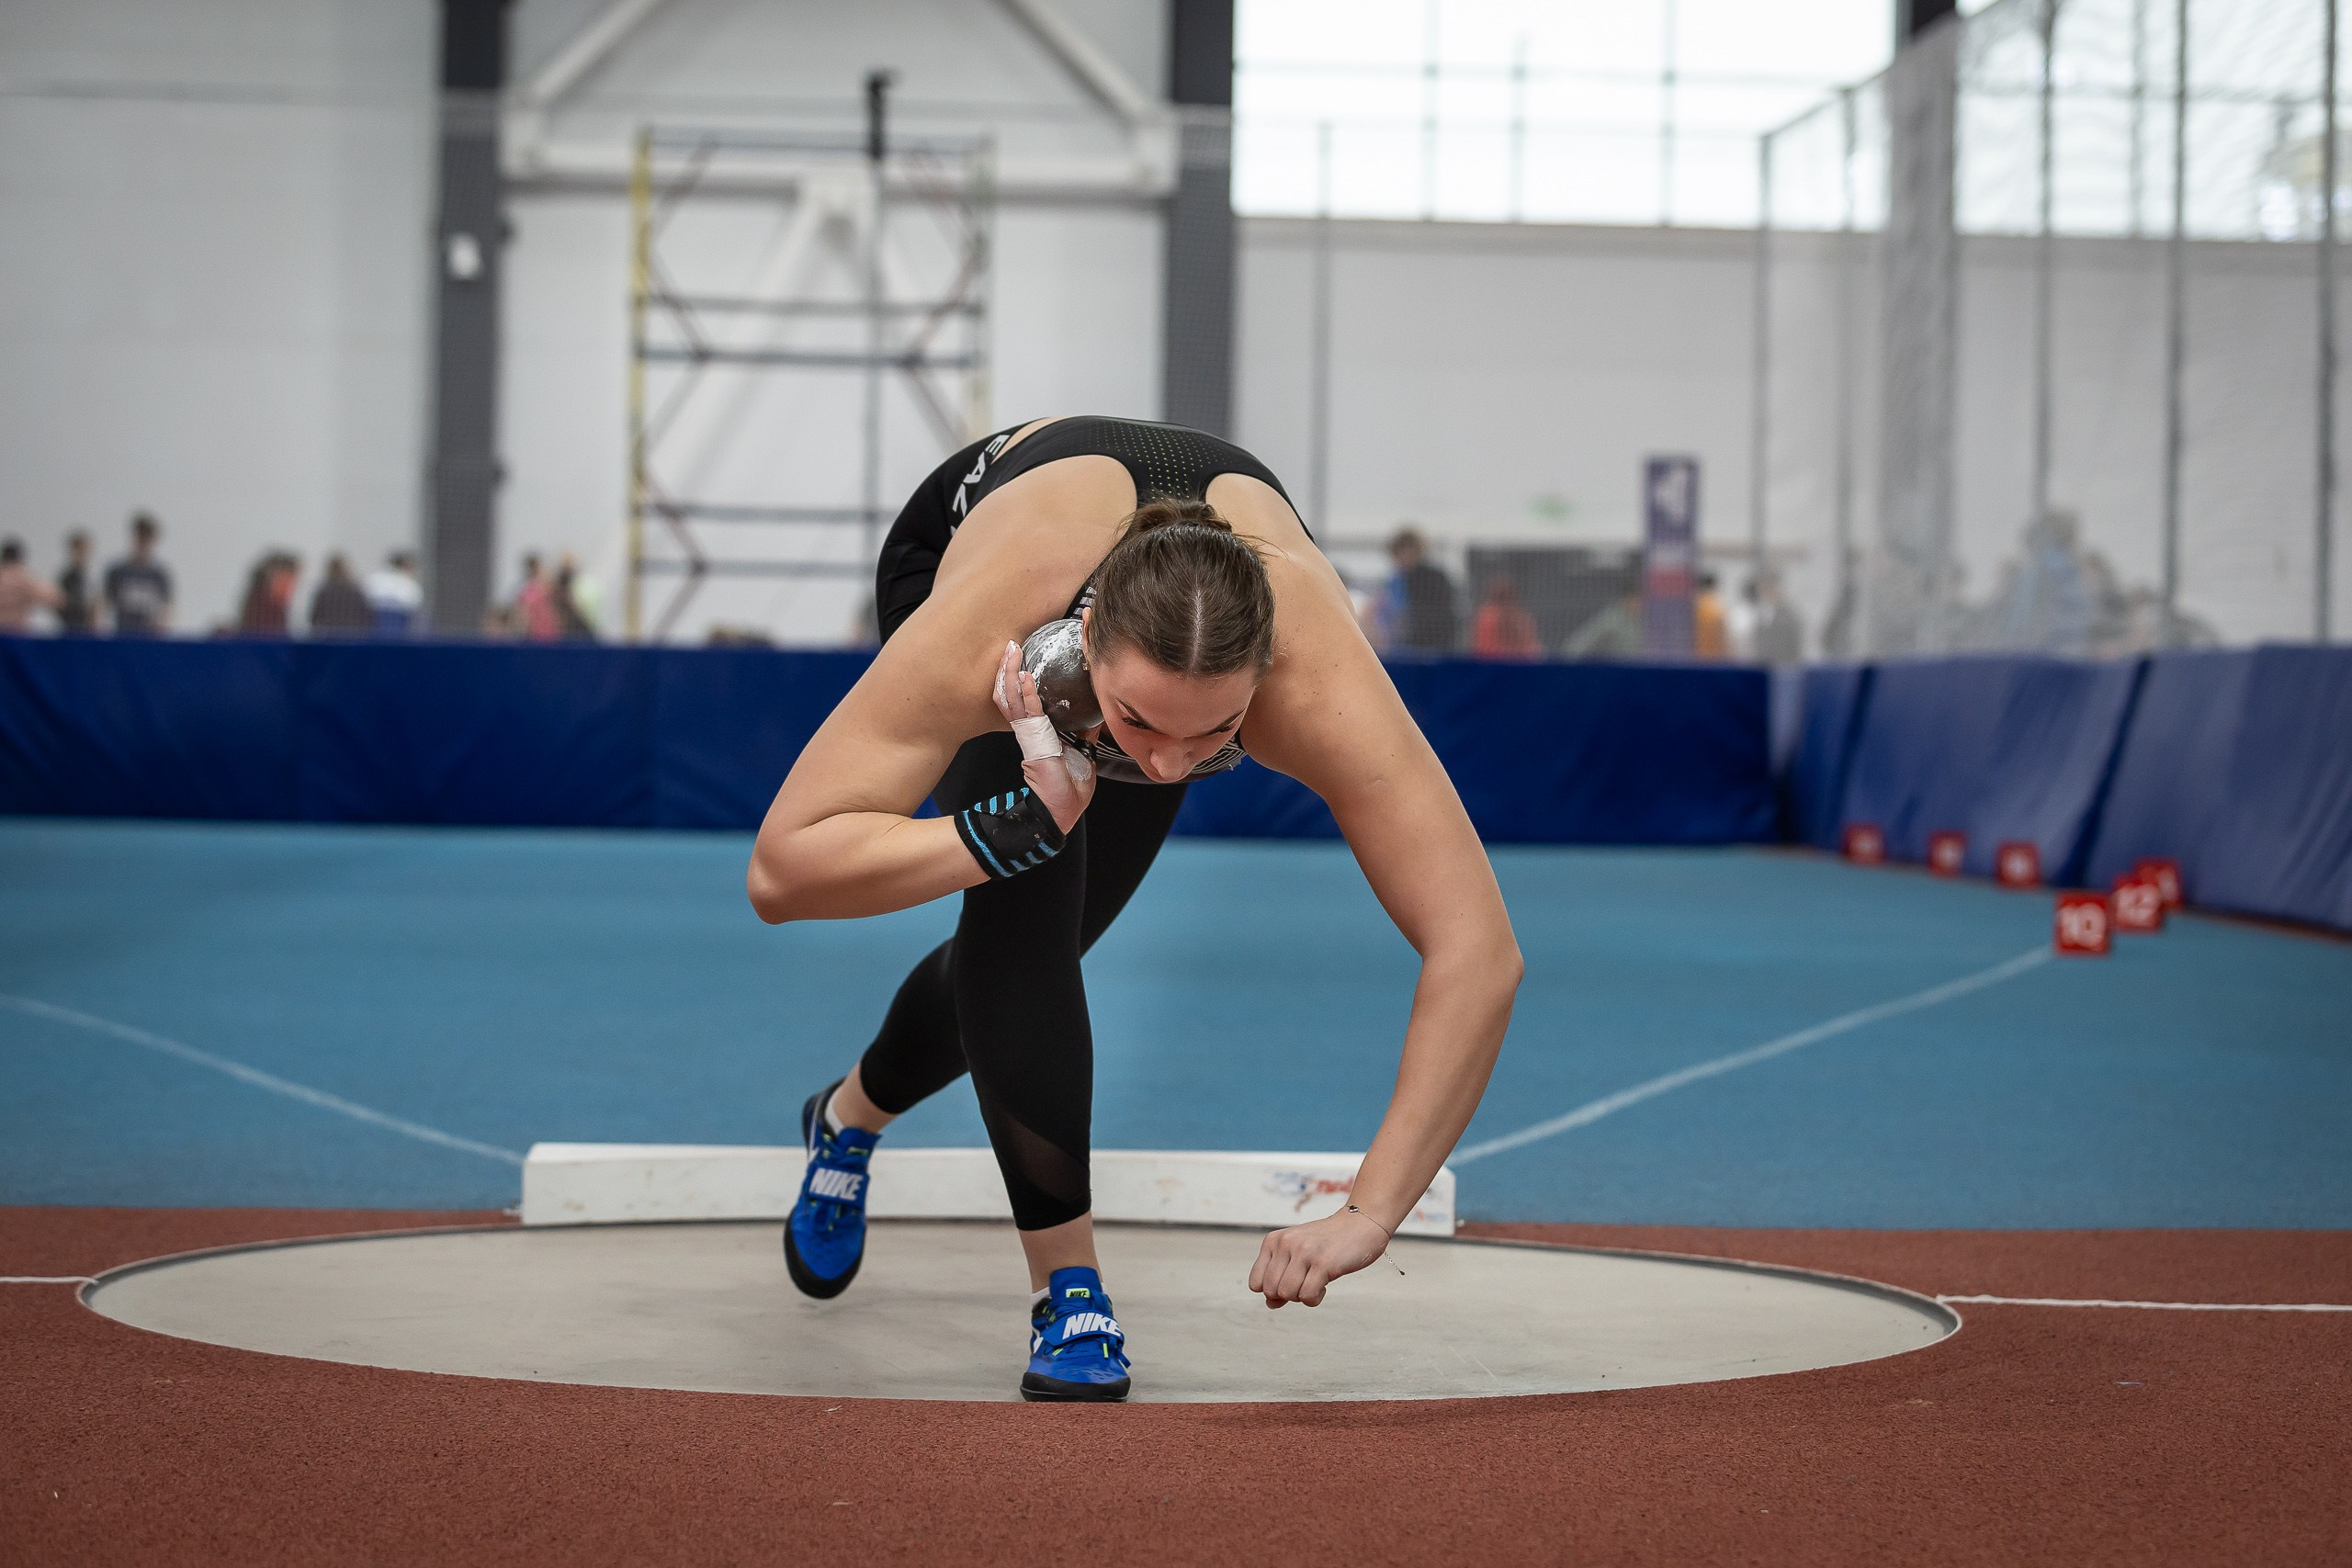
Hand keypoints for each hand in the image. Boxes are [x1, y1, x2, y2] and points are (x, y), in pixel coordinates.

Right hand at [993, 640, 1094, 832]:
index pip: (1028, 697)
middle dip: (1011, 668)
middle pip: (1013, 692)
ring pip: (1012, 698)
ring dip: (1012, 674)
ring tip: (1012, 651)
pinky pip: (1027, 714)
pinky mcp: (1032, 742)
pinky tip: (1027, 676)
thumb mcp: (1083, 751)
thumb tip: (1100, 712)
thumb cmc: (1069, 787)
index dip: (1024, 676)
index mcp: (1040, 730)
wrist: (1060, 810)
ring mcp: (1029, 735)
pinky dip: (1026, 694)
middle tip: (1012, 645)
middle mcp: (1030, 730)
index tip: (1026, 654)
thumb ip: (1086, 731)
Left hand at [1247, 1207, 1390, 1307]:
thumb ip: (1280, 1278)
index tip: (1291, 1281)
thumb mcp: (1297, 1254)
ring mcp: (1304, 1252)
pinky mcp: (1323, 1262)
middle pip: (1271, 1291)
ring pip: (1287, 1294)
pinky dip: (1315, 1298)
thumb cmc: (1327, 1242)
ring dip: (1302, 1296)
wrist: (1360, 1224)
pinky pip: (1307, 1296)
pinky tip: (1324, 1284)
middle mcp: (1285, 1244)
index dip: (1272, 1290)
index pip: (1256, 1283)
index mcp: (1273, 1241)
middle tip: (1306, 1281)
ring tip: (1316, 1281)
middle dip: (1288, 1295)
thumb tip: (1270, 1304)